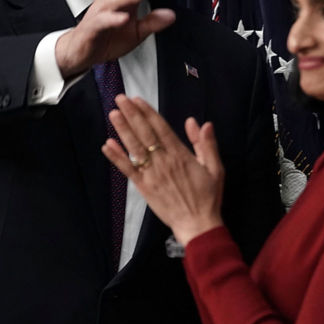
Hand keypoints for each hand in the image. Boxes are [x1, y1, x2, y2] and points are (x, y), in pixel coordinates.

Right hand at [55, 0, 175, 76]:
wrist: (82, 52)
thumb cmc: (107, 38)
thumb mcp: (136, 33)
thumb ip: (153, 22)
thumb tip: (172, 15)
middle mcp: (111, 2)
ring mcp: (100, 13)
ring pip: (114, 0)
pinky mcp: (92, 27)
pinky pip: (102, 21)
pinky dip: (113, 19)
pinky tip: (123, 18)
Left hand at [101, 95, 224, 244]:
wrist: (197, 224)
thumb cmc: (208, 196)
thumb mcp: (215, 168)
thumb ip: (206, 144)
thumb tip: (199, 122)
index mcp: (180, 154)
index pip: (160, 128)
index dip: (148, 113)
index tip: (137, 100)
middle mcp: (163, 161)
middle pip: (145, 133)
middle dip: (132, 114)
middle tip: (120, 99)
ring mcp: (152, 174)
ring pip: (134, 148)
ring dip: (123, 130)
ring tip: (113, 114)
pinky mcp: (144, 187)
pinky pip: (127, 169)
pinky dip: (116, 157)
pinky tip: (107, 145)